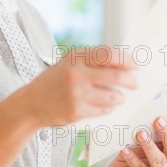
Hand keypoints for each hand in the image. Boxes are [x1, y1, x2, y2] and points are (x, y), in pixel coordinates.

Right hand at [23, 47, 137, 126]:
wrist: (29, 104)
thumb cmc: (54, 81)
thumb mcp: (69, 63)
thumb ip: (92, 61)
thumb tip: (124, 62)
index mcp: (75, 57)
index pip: (109, 54)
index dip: (126, 59)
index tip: (137, 65)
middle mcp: (76, 74)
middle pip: (115, 76)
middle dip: (130, 81)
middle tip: (135, 83)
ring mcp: (76, 94)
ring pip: (112, 96)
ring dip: (120, 97)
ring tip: (120, 97)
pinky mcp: (76, 111)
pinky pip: (103, 110)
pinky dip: (109, 108)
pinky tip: (107, 106)